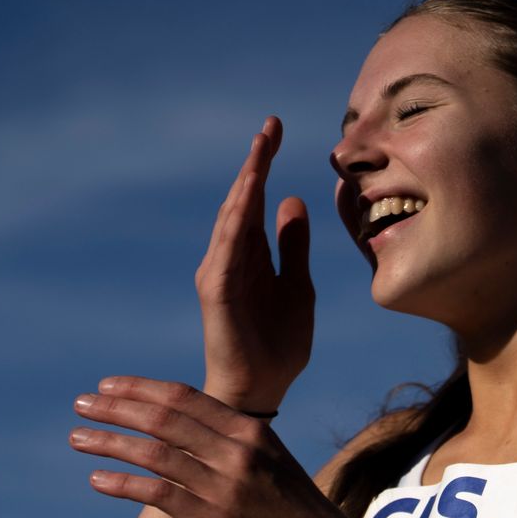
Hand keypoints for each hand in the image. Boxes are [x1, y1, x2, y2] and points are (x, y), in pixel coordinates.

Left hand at [69, 376, 356, 517]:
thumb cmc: (302, 515)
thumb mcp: (274, 463)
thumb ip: (237, 446)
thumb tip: (193, 437)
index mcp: (253, 430)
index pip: (185, 396)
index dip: (141, 388)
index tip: (109, 386)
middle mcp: (237, 451)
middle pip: (163, 416)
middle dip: (116, 407)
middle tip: (81, 404)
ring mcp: (225, 486)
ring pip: (154, 453)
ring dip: (109, 442)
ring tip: (77, 439)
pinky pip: (158, 496)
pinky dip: (122, 485)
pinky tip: (97, 481)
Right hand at [196, 116, 311, 412]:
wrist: (262, 390)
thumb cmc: (277, 344)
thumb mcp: (299, 286)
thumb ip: (293, 247)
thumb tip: (292, 201)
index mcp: (251, 255)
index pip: (256, 200)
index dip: (264, 164)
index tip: (276, 128)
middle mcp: (230, 258)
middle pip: (241, 201)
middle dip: (256, 163)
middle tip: (270, 126)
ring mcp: (221, 274)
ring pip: (232, 219)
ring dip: (246, 183)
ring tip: (261, 149)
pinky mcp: (218, 294)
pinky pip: (227, 251)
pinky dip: (237, 222)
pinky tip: (250, 195)